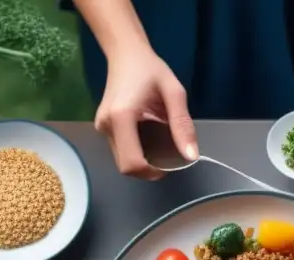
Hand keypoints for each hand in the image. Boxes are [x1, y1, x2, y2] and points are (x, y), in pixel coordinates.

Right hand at [94, 43, 196, 179]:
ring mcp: (102, 128)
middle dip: (148, 169)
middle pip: (126, 167)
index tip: (169, 164)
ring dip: (142, 160)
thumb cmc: (150, 69)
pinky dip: (136, 152)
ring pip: (122, 161)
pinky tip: (148, 137)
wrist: (126, 54)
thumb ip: (182, 125)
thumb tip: (191, 156)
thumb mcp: (174, 93)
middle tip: (167, 155)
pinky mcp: (103, 128)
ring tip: (158, 142)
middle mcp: (106, 125)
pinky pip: (120, 151)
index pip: (132, 163)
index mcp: (121, 117)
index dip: (152, 172)